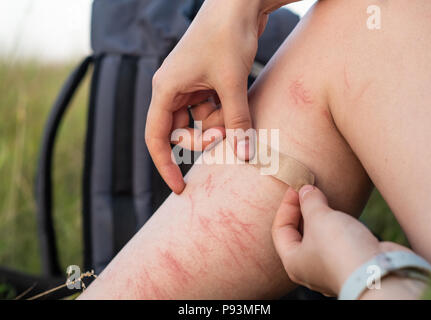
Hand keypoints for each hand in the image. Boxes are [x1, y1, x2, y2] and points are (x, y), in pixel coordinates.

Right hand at [145, 0, 273, 193]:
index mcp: (166, 89)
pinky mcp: (206, 82)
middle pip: (180, 132)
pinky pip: (212, 109)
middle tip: (227, 138)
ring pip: (200, 122)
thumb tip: (245, 155)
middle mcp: (173, 89)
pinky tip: (239, 105)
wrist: (239, 3)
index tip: (179, 188)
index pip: (157, 137)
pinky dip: (226, 114)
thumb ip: (237, 121)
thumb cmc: (227, 36)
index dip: (165, 165)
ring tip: (237, 114)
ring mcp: (190, 85)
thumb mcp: (232, 83)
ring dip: (220, 126)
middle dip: (204, 140)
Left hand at [272, 185, 408, 295]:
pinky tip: (343, 214)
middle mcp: (309, 268)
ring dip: (321, 217)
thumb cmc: (340, 248)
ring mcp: (331, 267)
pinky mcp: (351, 263)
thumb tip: (305, 190)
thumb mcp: (319, 217)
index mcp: (293, 261)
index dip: (286, 205)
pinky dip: (336, 225)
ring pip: (319, 237)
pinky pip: (337, 240)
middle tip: (310, 190)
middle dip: (303, 210)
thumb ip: (309, 201)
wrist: (381, 271)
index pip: (280, 229)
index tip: (297, 188)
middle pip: (298, 233)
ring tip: (326, 199)